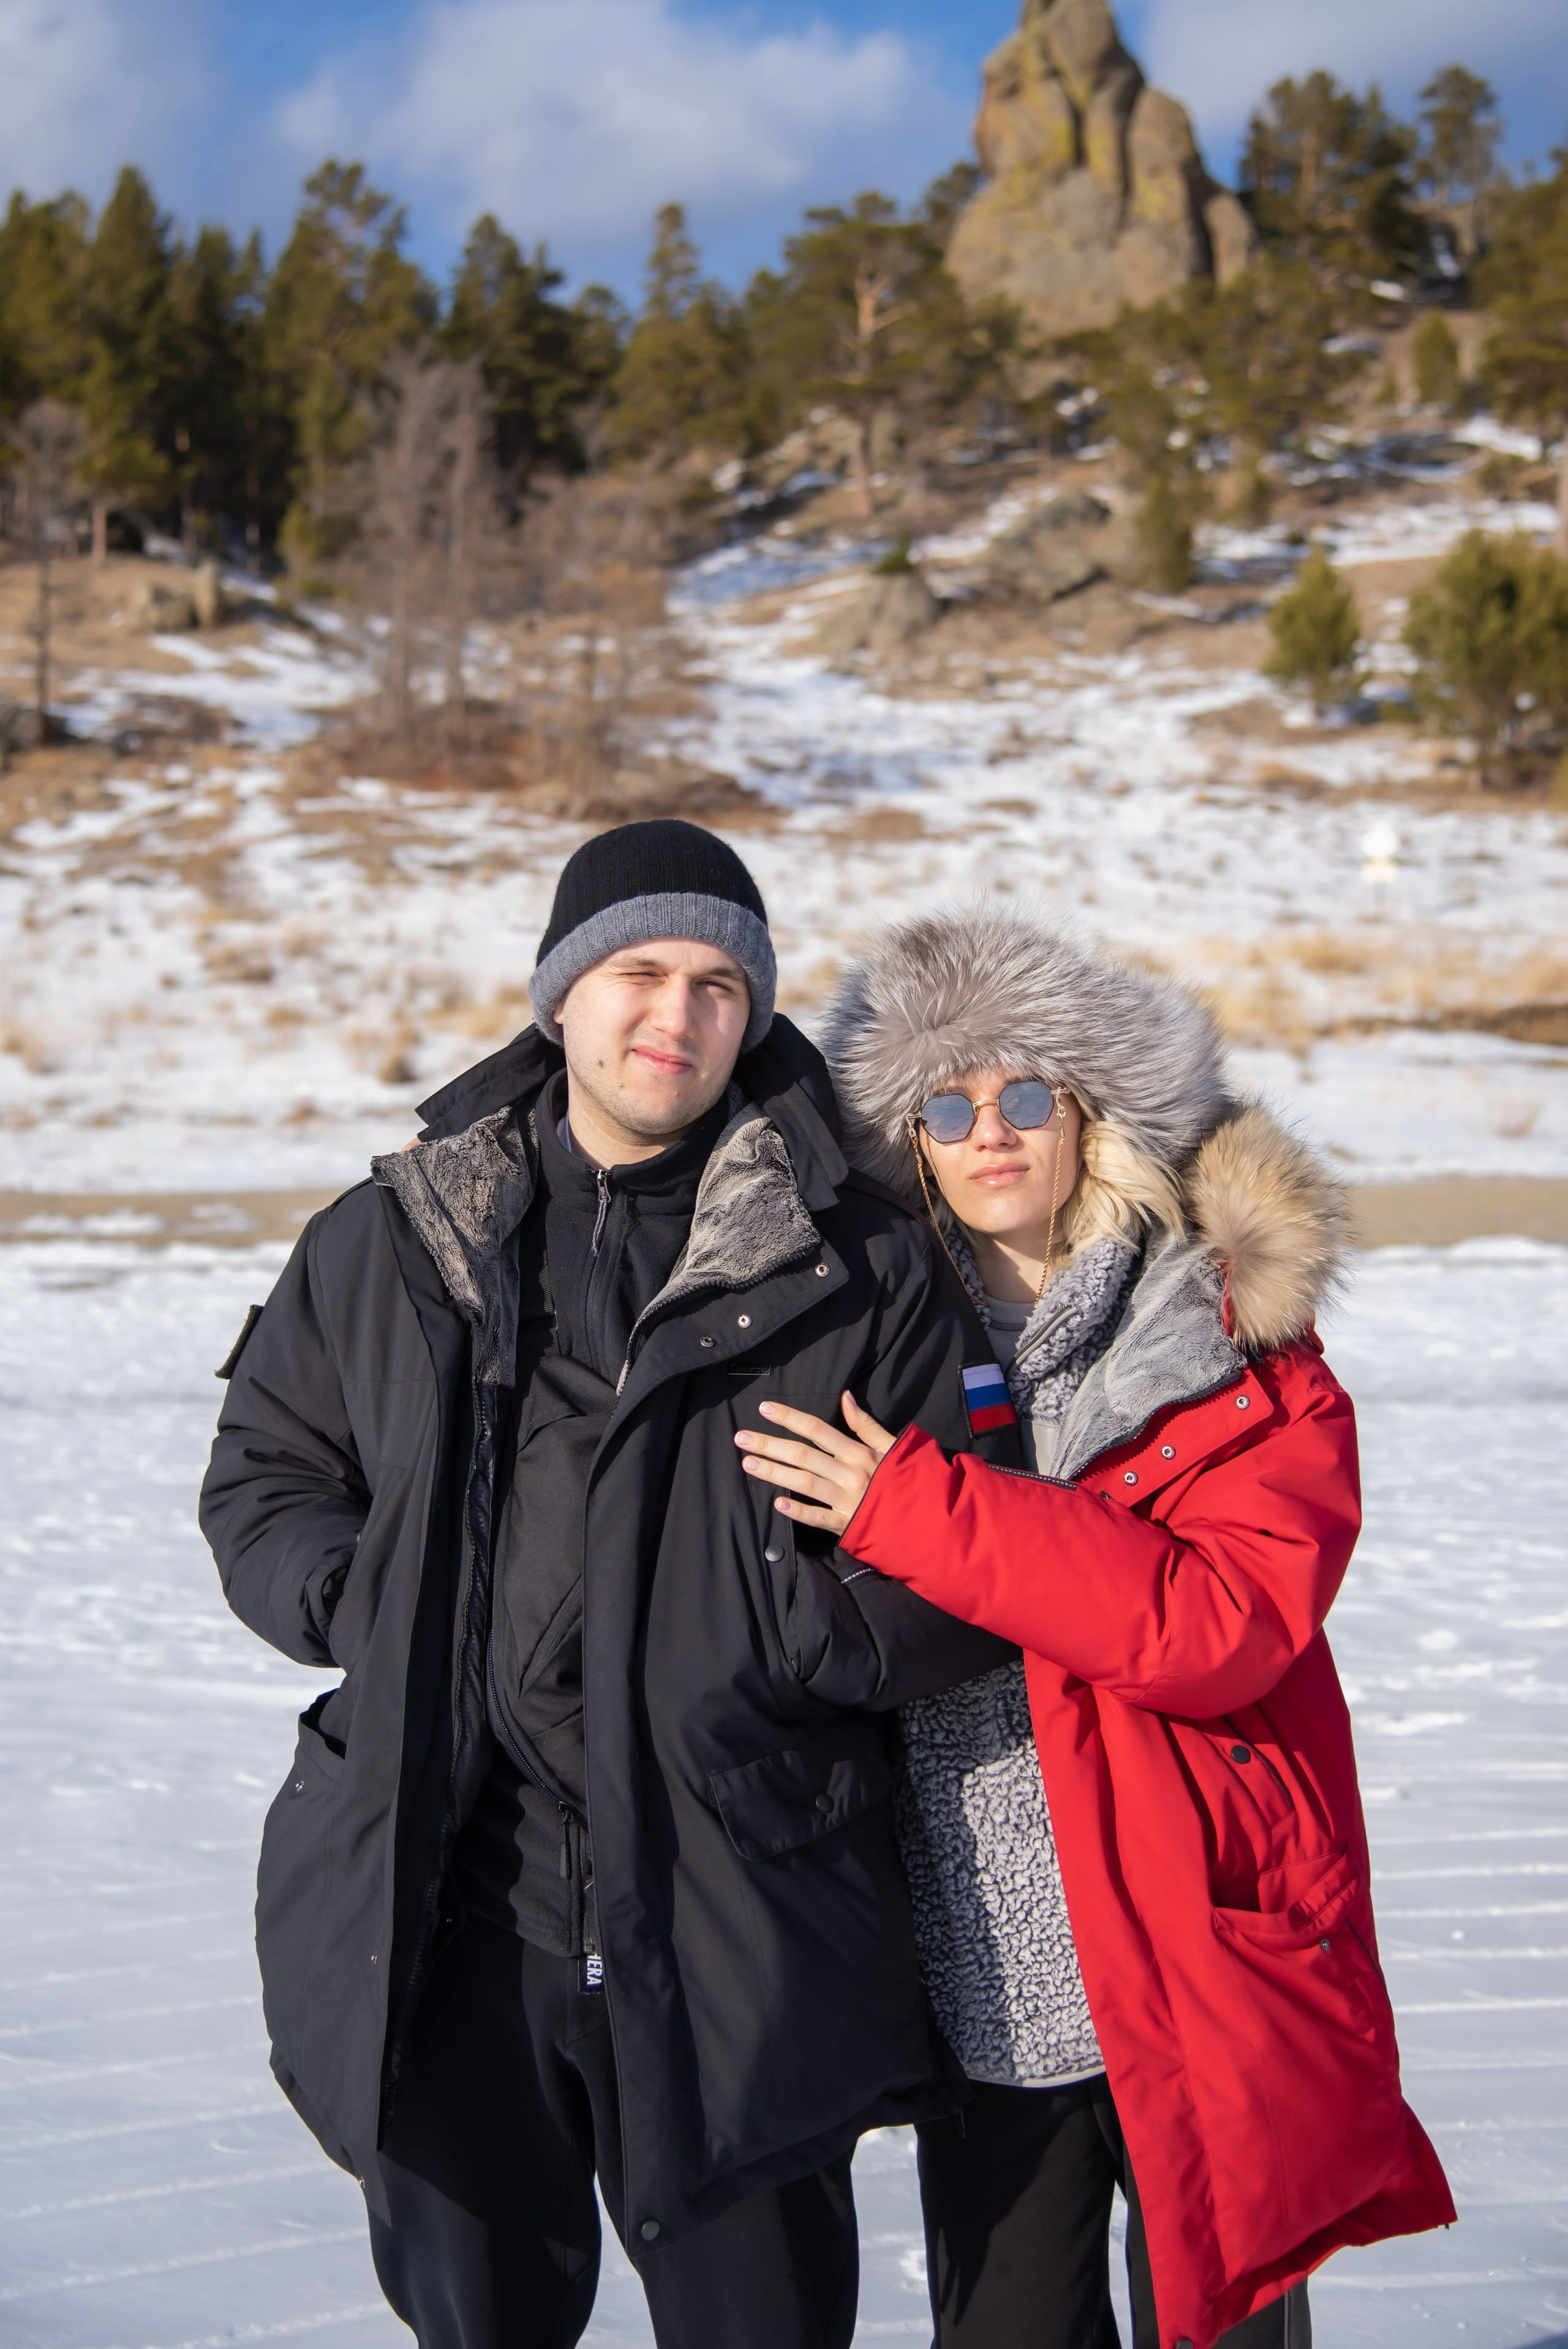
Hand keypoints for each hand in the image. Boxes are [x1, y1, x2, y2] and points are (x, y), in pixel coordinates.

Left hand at [734, 1392, 895, 1536]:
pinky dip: (799, 1512)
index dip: (790, 1418)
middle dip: (771, 1444)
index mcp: (859, 1452)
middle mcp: (849, 1473)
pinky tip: (778, 1505)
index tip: (765, 1409)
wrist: (928, 1517)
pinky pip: (820, 1519)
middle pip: (803, 1455)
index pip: (818, 1430)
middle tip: (741, 1438)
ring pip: (805, 1483)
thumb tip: (845, 1397)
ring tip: (748, 1464)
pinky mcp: (847, 1524)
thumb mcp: (892, 1445)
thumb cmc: (908, 1477)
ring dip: (775, 1473)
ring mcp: (847, 1500)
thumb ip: (866, 1424)